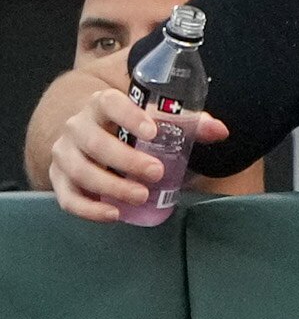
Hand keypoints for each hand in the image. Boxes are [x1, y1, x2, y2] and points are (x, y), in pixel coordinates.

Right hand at [44, 88, 224, 221]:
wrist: (96, 135)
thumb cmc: (133, 129)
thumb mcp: (158, 122)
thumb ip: (190, 125)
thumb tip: (220, 130)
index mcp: (101, 105)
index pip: (109, 103)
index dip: (129, 116)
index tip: (154, 132)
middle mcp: (77, 126)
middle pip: (94, 142)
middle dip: (125, 160)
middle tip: (156, 173)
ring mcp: (64, 153)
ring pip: (80, 170)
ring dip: (110, 186)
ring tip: (140, 197)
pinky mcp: (59, 179)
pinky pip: (67, 197)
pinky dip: (89, 209)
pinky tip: (113, 215)